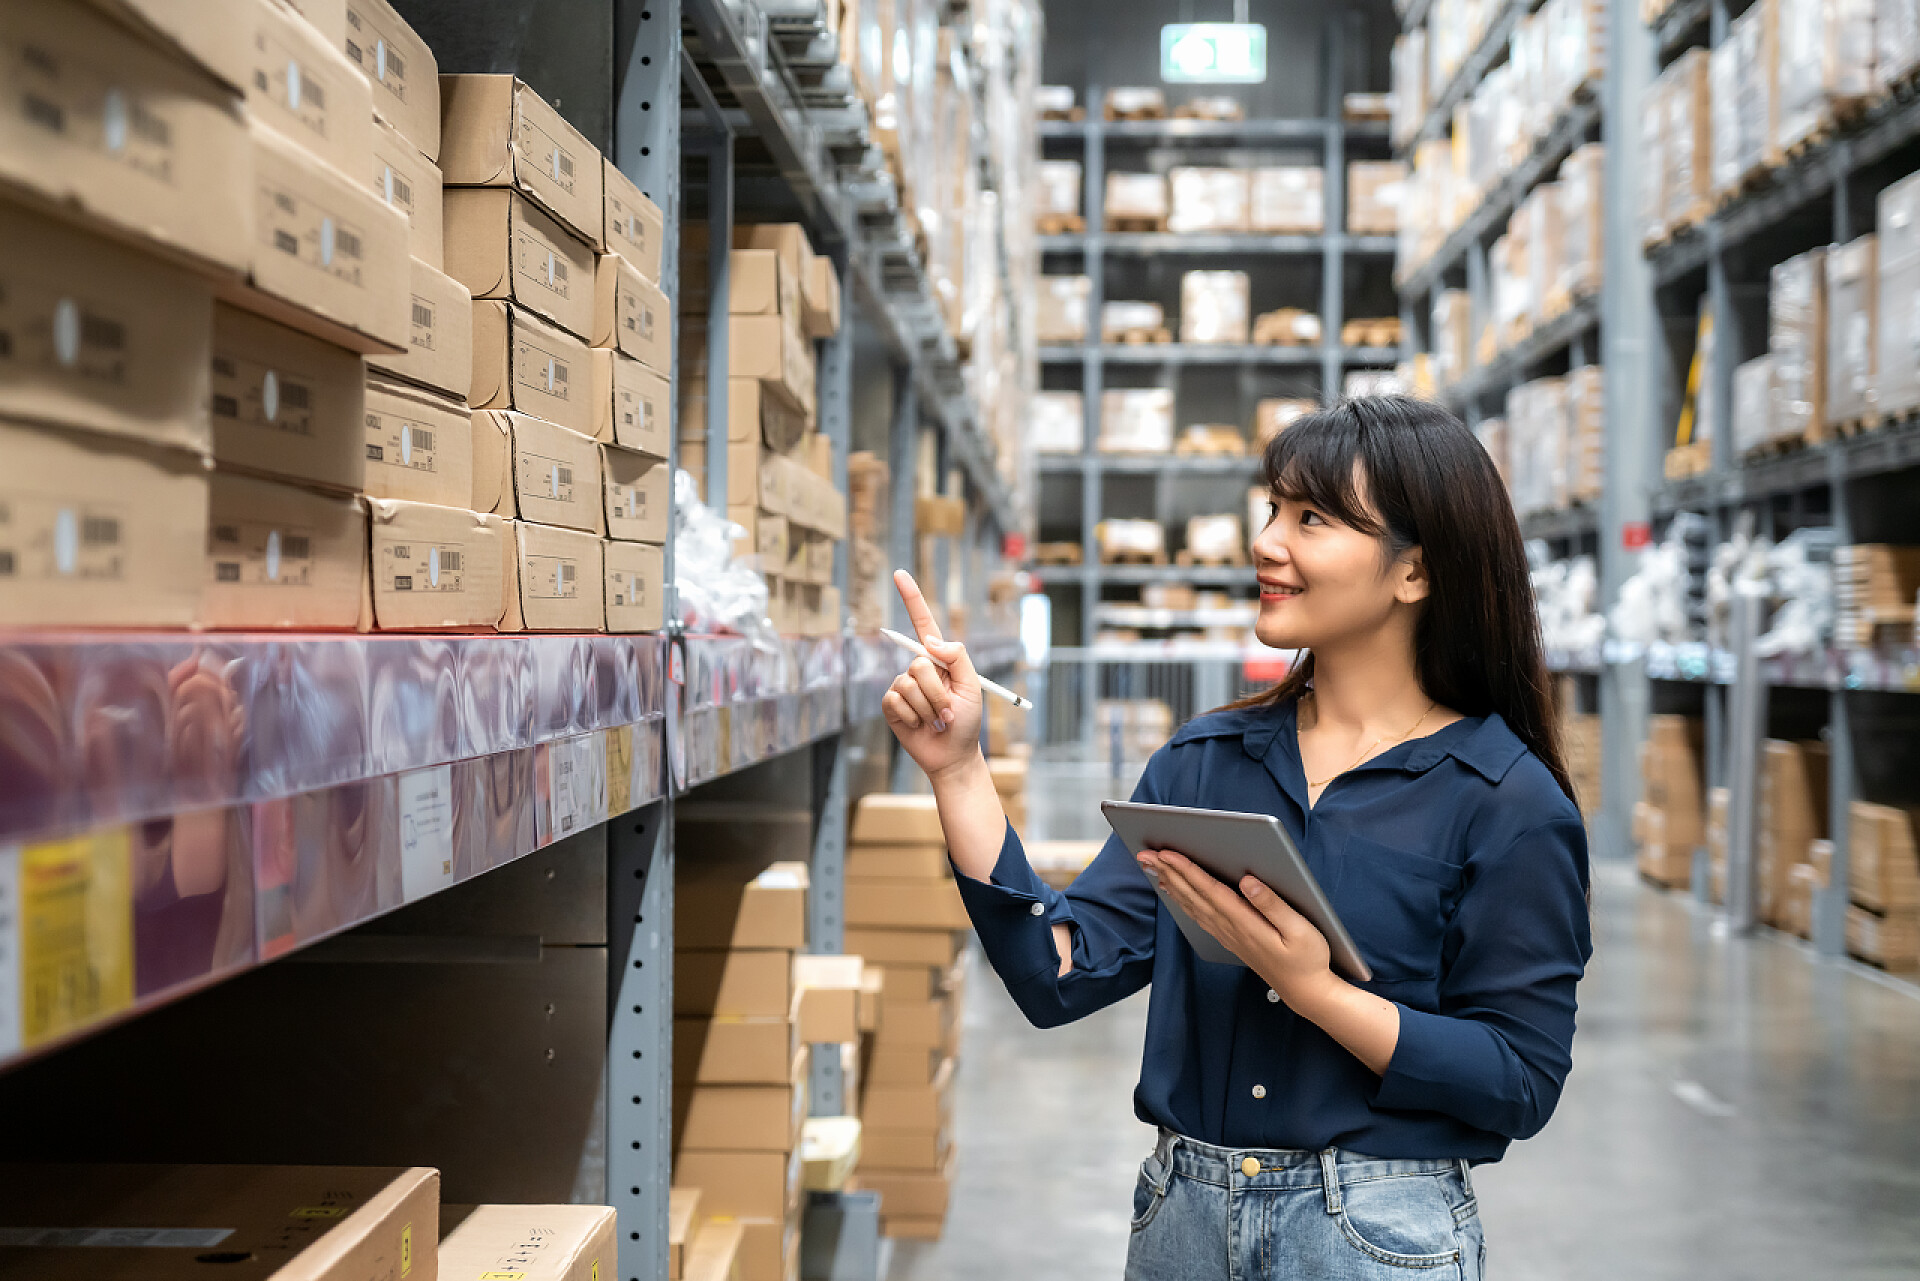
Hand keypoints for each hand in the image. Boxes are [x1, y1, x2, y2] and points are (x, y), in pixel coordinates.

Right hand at [881, 570, 985, 781]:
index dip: (912, 598)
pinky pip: (895, 700)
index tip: (899, 573)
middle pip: (918, 662)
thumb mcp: (972, 685)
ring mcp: (902, 686)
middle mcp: (918, 668)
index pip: (923, 623)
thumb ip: (957, 657)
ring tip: (936, 719)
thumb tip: (930, 640)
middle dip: (937, 691)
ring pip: (908, 684)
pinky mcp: (891, 705)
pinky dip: (912, 716)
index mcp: (939, 659)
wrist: (952, 755)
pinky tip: (919, 725)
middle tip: (948, 710)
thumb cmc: (967, 721)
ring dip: (927, 707)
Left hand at [1138, 848, 1337, 1009]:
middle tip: (1145, 853)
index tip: (1167, 853)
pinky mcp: (1230, 939)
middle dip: (1168, 872)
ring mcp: (1228, 935)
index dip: (1187, 870)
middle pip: (1193, 895)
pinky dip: (1182, 900)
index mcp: (1246, 922)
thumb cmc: (1307, 958)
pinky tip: (1174, 892)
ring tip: (1152, 867)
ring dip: (1170, 884)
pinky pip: (1198, 916)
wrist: (1305, 992)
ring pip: (1192, 905)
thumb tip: (1249, 880)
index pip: (1210, 890)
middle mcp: (1231, 929)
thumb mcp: (1300, 930)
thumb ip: (1273, 904)